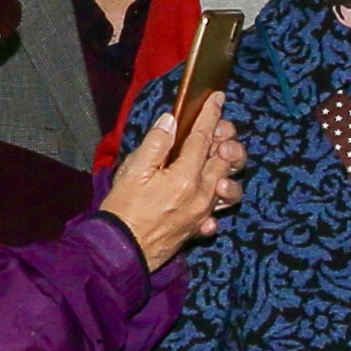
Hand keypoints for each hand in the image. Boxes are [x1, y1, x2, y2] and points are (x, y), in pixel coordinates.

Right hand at [95, 92, 247, 268]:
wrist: (121, 253)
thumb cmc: (122, 211)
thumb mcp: (132, 172)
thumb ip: (155, 144)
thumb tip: (170, 120)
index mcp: (185, 176)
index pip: (203, 138)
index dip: (210, 115)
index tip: (217, 97)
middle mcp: (201, 194)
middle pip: (225, 160)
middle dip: (225, 138)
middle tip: (217, 125)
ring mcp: (203, 213)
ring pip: (229, 185)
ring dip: (228, 168)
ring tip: (218, 157)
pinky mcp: (198, 227)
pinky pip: (218, 211)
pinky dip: (219, 200)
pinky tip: (211, 194)